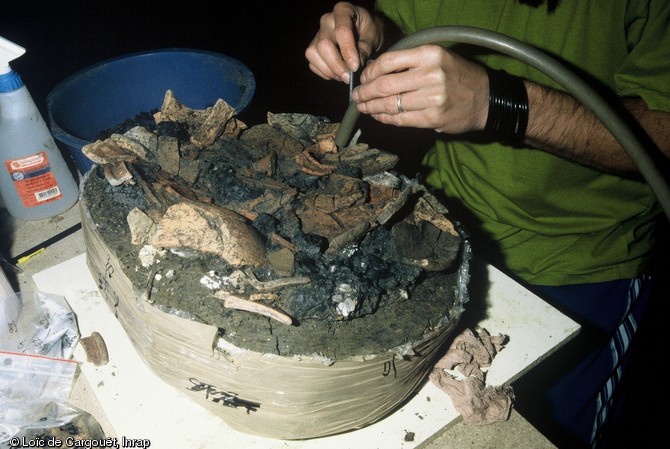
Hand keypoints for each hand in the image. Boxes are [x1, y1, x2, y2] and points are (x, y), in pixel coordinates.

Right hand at [305, 2, 383, 82]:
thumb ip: (364, 49)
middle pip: (324, 45)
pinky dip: (324, 73)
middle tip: (349, 78)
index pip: (341, 31)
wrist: (364, 32)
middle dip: (336, 65)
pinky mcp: (313, 48)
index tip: (355, 67)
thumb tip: (353, 67)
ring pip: (313, 54)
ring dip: (329, 71)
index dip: (348, 51)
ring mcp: (318, 34)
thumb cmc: (370, 31)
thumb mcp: (373, 37)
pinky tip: (338, 74)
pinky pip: (312, 63)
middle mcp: (326, 20)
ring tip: (345, 76)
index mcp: (343, 10)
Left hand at [352, 45, 489, 133]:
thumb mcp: (438, 57)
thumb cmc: (458, 76)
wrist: (487, 98)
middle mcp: (430, 75)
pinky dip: (385, 119)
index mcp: (430, 54)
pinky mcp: (432, 118)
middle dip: (365, 93)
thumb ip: (410, 62)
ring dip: (372, 107)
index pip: (388, 61)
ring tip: (363, 107)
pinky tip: (379, 116)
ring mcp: (432, 98)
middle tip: (356, 97)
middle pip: (385, 85)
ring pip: (390, 104)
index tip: (363, 79)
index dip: (370, 72)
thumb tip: (376, 73)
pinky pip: (401, 119)